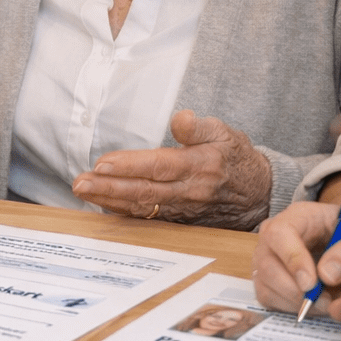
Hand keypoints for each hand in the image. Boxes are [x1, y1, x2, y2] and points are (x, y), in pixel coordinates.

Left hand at [71, 110, 272, 228]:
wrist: (260, 194)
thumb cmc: (237, 158)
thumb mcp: (226, 133)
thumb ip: (200, 127)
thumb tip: (179, 118)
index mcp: (198, 166)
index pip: (158, 166)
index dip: (129, 166)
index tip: (102, 164)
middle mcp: (189, 192)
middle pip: (144, 191)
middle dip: (109, 188)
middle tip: (79, 183)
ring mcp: (184, 211)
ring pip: (143, 208)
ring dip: (111, 201)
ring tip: (84, 193)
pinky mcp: (182, 222)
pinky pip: (150, 219)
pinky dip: (125, 214)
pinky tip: (105, 205)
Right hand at [253, 199, 340, 319]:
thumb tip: (327, 274)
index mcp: (297, 216)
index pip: (279, 233)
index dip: (291, 259)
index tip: (312, 284)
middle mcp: (274, 235)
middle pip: (267, 263)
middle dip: (295, 290)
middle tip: (327, 302)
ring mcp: (266, 257)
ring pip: (266, 285)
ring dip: (295, 301)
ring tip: (326, 301)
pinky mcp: (266, 279)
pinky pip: (269, 299)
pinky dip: (291, 307)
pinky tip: (315, 303)